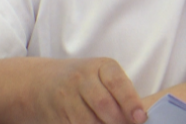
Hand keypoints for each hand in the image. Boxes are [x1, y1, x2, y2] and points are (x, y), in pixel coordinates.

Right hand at [30, 57, 147, 123]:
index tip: (140, 118)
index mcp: (101, 66)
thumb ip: (121, 93)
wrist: (44, 82)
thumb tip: (139, 118)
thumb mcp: (103, 76)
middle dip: (118, 121)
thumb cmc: (86, 81)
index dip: (130, 102)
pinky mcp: (57, 114)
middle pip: (103, 104)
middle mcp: (81, 78)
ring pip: (89, 121)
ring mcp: (66, 96)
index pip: (117, 83)